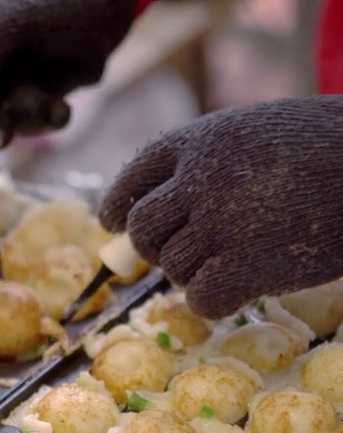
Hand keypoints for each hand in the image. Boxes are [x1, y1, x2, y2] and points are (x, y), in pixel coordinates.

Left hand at [99, 97, 342, 317]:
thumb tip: (149, 214)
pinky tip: (240, 287)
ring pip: (172, 266)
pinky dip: (213, 299)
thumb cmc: (320, 149)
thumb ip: (205, 161)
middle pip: (142, 227)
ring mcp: (220, 224)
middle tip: (179, 251)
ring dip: (193, 271)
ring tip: (230, 260)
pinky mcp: (245, 266)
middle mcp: (199, 181)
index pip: (134, 177)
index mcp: (198, 141)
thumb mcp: (252, 133)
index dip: (116, 204)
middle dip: (153, 244)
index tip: (111, 221)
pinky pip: (201, 299)